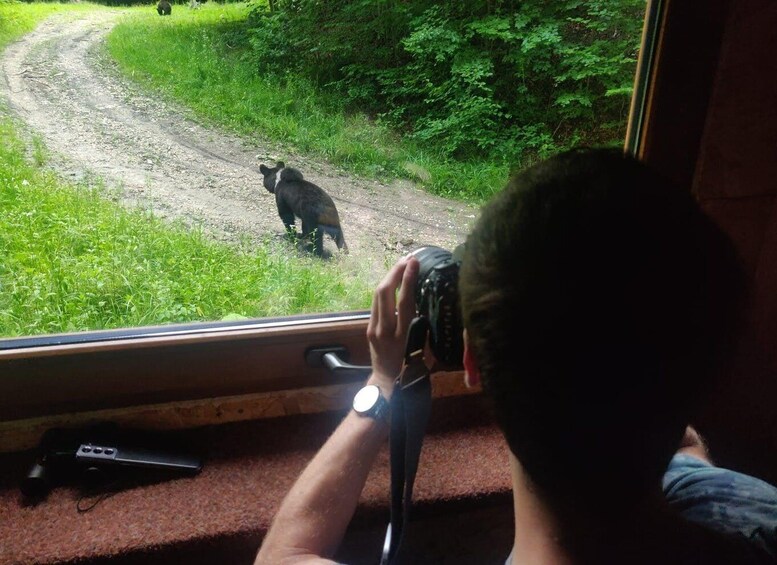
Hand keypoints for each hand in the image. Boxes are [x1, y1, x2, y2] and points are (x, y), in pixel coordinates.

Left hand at [366, 256, 418, 390]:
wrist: (387, 383)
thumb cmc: (413, 369)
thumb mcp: (425, 350)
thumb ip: (425, 327)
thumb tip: (433, 303)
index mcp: (402, 336)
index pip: (404, 301)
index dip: (409, 280)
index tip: (414, 262)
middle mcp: (385, 330)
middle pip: (385, 293)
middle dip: (395, 272)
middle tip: (407, 259)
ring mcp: (374, 328)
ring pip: (377, 295)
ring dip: (389, 277)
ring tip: (402, 265)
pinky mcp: (369, 328)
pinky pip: (376, 303)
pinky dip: (385, 289)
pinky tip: (394, 282)